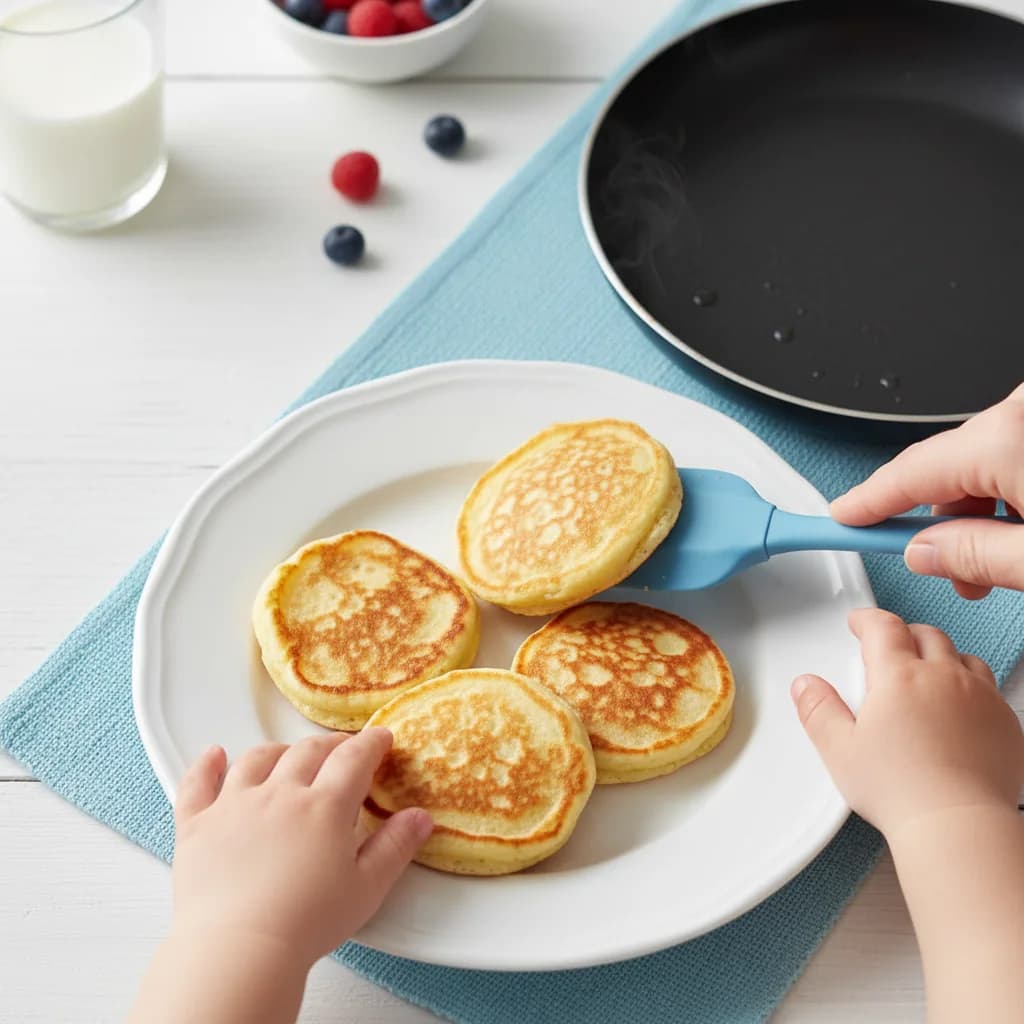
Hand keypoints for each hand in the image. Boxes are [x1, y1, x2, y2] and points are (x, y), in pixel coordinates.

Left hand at [172, 730, 432, 966]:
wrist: (239, 949)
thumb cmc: (306, 923)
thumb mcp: (367, 888)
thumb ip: (395, 847)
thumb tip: (420, 817)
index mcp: (324, 806)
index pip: (354, 758)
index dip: (371, 743)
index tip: (380, 738)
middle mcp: (280, 793)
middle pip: (307, 751)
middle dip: (330, 744)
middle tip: (342, 748)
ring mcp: (234, 805)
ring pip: (257, 759)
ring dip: (277, 751)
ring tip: (287, 754)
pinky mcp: (196, 825)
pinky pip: (197, 783)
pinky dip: (205, 765)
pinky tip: (214, 754)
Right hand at [791, 608, 1023, 838]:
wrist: (957, 824)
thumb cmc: (902, 790)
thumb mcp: (839, 749)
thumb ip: (819, 710)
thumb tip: (807, 686)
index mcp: (899, 676)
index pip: (883, 627)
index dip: (867, 619)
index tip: (859, 621)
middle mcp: (943, 677)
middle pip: (925, 635)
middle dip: (904, 634)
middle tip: (890, 646)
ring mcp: (979, 697)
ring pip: (962, 656)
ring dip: (941, 656)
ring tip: (927, 673)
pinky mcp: (1005, 721)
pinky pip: (990, 687)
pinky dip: (971, 685)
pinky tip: (958, 705)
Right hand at [831, 382, 1023, 597]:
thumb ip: (977, 555)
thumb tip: (928, 551)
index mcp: (1006, 439)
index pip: (909, 474)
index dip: (868, 503)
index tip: (843, 518)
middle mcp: (1021, 411)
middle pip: (947, 466)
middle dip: (940, 521)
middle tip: (946, 570)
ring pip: (983, 458)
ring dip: (980, 507)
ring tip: (998, 561)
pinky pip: (1013, 447)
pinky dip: (1010, 485)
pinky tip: (1022, 525)